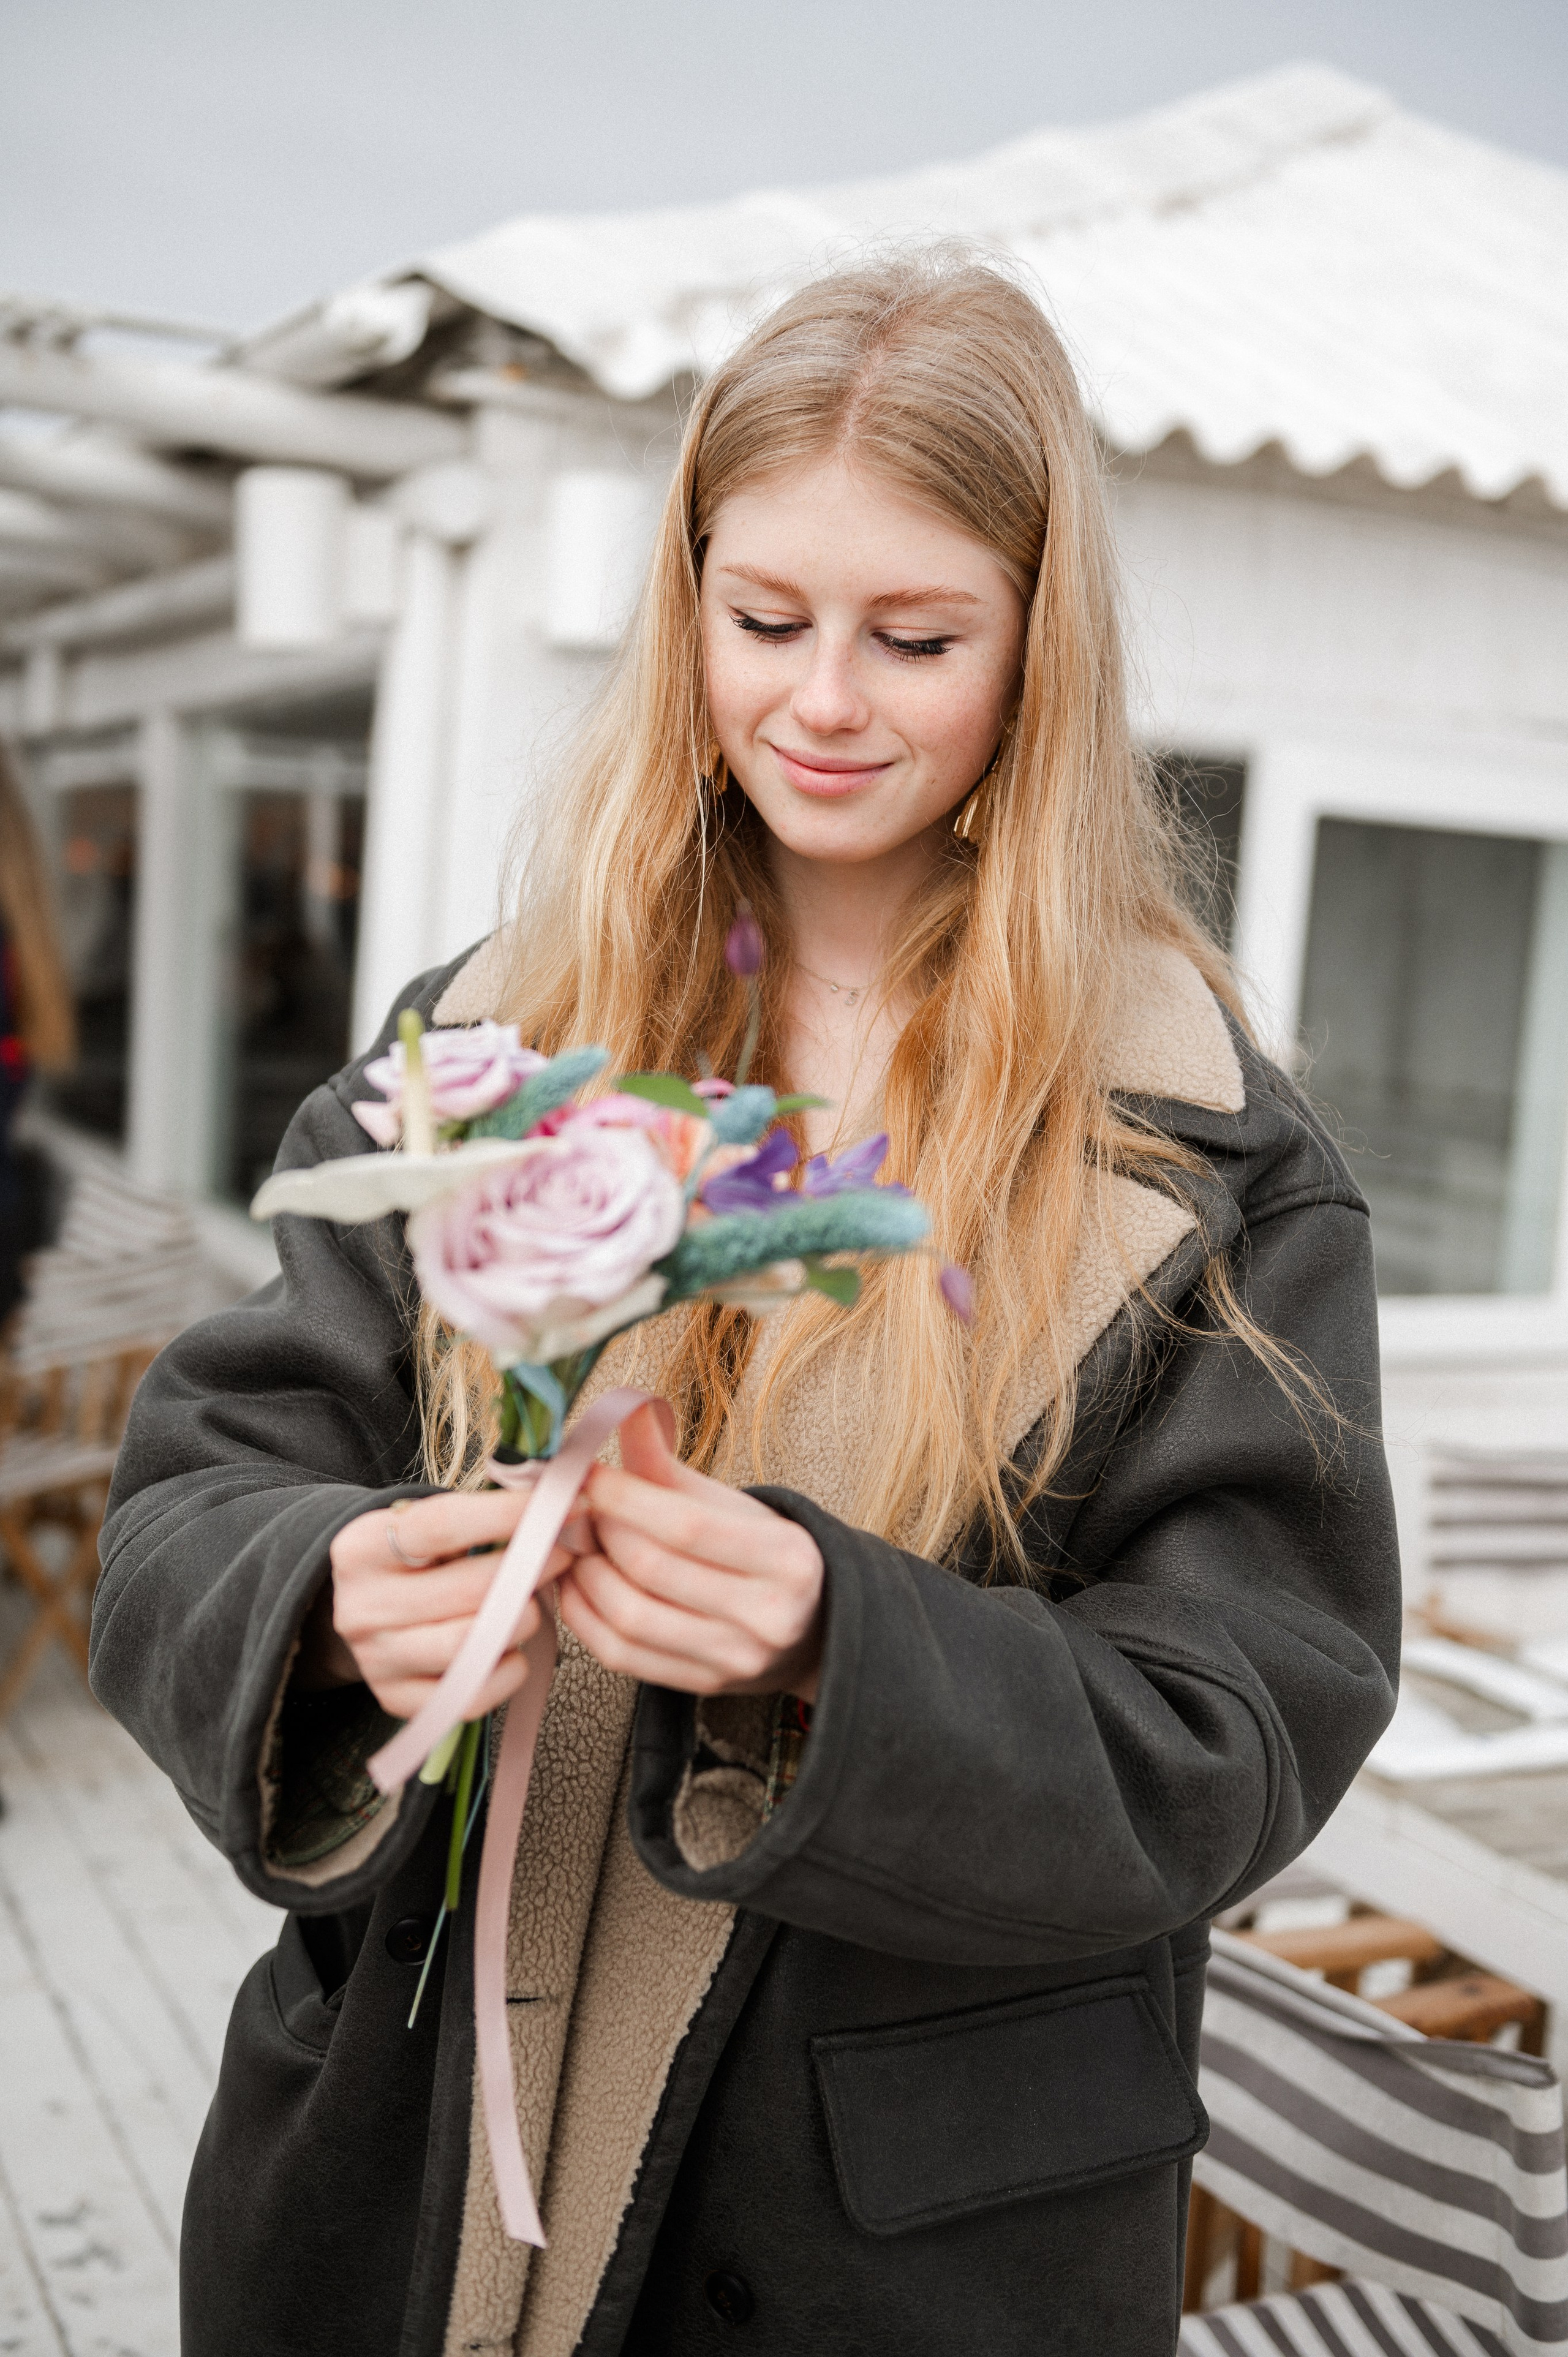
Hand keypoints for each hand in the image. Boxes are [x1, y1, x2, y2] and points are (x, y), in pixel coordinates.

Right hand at [307, 1485, 580, 1720]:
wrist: (361, 1610)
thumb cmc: (410, 1560)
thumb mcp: (421, 1523)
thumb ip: (476, 1514)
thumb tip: (552, 1503)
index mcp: (363, 1548)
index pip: (445, 1525)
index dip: (509, 1514)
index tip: (560, 1505)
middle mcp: (361, 1607)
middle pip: (469, 1590)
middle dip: (530, 1571)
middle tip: (560, 1556)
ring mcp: (377, 1660)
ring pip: (472, 1645)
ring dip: (521, 1621)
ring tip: (529, 1604)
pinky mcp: (396, 1699)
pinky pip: (472, 1696)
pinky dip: (507, 1670)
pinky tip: (510, 1647)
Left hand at [557, 1403, 824, 1700]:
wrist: (813, 1629)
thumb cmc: (767, 1557)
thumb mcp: (732, 1505)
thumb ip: (669, 1465)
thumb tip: (623, 1411)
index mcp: (786, 1558)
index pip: (688, 1524)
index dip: (625, 1496)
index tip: (586, 1472)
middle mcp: (767, 1615)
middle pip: (652, 1569)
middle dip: (598, 1531)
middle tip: (573, 1506)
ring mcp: (735, 1658)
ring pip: (630, 1617)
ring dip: (584, 1574)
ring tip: (573, 1543)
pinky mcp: (702, 1686)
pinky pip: (621, 1656)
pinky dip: (584, 1617)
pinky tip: (577, 1584)